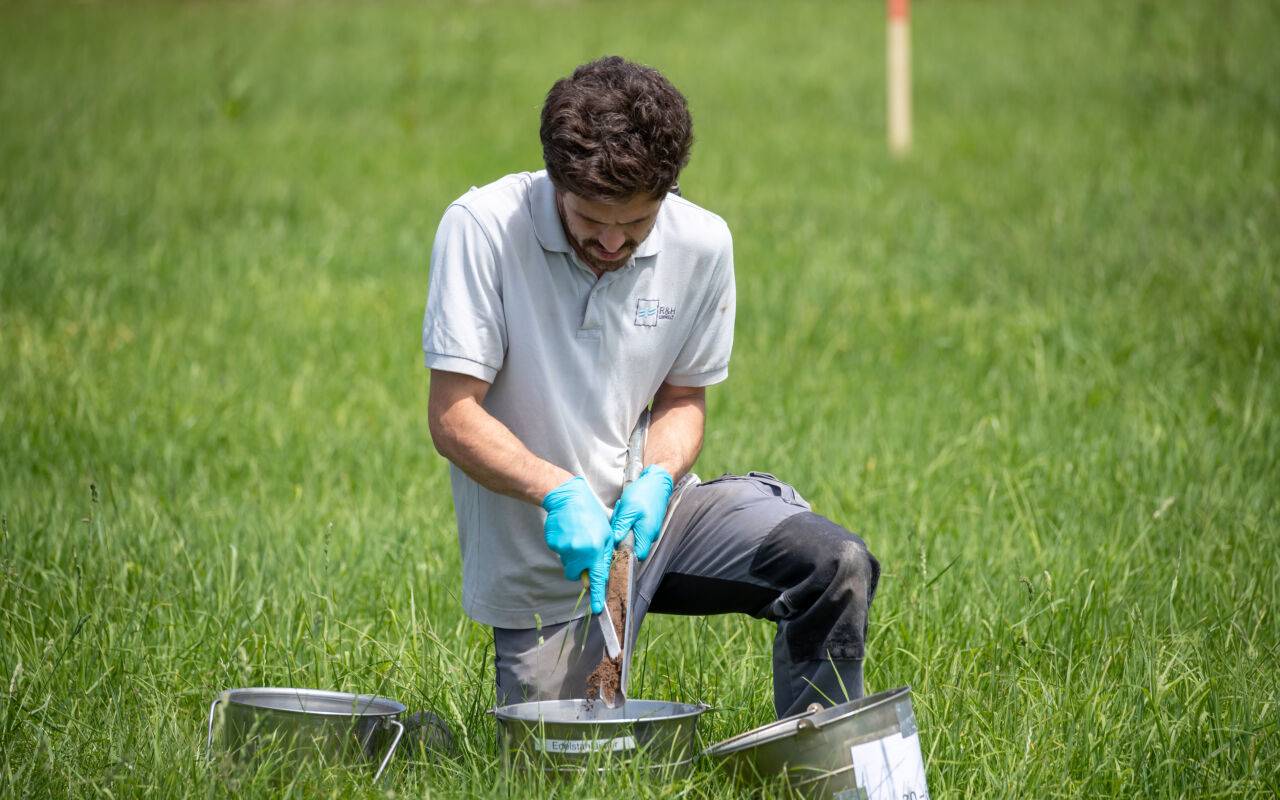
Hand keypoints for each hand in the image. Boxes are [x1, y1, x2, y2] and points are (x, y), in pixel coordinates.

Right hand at [542, 476, 614, 613]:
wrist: (568, 499)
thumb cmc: (591, 515)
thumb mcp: (606, 533)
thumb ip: (604, 555)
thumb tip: (599, 574)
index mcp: (596, 550)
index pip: (597, 579)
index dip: (596, 595)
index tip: (597, 609)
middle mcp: (579, 552)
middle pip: (577, 574)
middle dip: (580, 568)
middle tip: (584, 550)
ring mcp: (564, 549)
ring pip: (568, 563)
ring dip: (573, 555)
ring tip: (576, 536)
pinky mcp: (553, 544)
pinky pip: (559, 553)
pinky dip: (564, 546)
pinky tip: (568, 533)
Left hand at [610, 464, 673, 560]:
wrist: (657, 481)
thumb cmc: (644, 493)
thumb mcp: (628, 508)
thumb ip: (621, 526)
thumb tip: (615, 542)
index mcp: (646, 534)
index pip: (636, 556)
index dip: (625, 554)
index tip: (615, 544)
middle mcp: (651, 535)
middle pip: (633, 546)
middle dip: (622, 536)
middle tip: (618, 520)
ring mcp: (650, 529)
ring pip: (634, 536)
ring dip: (625, 526)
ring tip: (623, 511)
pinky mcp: (649, 523)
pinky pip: (636, 528)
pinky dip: (629, 521)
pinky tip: (627, 510)